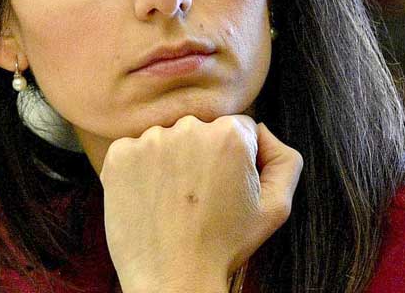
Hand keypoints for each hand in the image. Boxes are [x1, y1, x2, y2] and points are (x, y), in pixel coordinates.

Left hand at [99, 115, 302, 292]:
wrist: (173, 279)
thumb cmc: (226, 244)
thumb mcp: (277, 206)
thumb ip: (285, 159)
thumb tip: (262, 131)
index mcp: (230, 134)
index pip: (238, 128)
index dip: (236, 159)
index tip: (226, 187)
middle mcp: (190, 127)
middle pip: (203, 129)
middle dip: (204, 155)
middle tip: (201, 197)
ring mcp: (151, 140)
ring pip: (169, 138)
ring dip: (172, 160)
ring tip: (174, 201)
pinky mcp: (120, 155)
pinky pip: (135, 149)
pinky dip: (141, 169)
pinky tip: (151, 198)